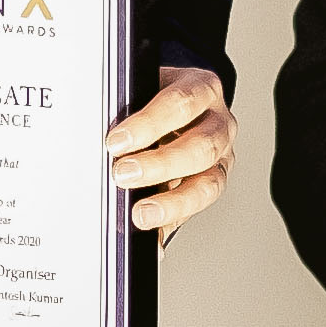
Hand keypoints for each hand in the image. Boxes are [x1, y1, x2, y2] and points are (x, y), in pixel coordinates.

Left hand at [111, 67, 237, 237]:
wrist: (173, 106)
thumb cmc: (156, 98)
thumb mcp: (144, 90)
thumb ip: (128, 109)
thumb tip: (103, 139)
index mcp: (202, 90)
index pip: (182, 102)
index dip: (150, 123)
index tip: (116, 141)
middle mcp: (219, 124)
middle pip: (201, 147)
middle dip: (160, 164)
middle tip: (123, 174)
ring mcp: (222, 158)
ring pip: (209, 184)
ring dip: (173, 202)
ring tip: (141, 213)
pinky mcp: (211, 187)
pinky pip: (195, 211)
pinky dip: (170, 225)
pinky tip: (152, 236)